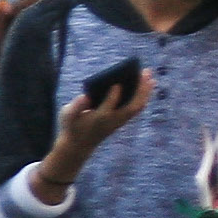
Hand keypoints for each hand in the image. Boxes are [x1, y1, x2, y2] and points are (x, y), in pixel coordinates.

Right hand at [40, 69, 150, 187]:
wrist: (79, 145)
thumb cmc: (73, 126)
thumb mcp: (68, 116)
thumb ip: (76, 106)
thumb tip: (86, 96)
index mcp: (98, 118)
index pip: (108, 106)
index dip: (113, 96)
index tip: (117, 83)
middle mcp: (113, 120)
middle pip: (131, 106)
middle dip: (139, 89)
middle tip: (145, 72)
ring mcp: (119, 121)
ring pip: (137, 107)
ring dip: (145, 91)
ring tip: (149, 74)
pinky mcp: (122, 121)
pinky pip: (136, 107)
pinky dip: (143, 95)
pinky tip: (146, 83)